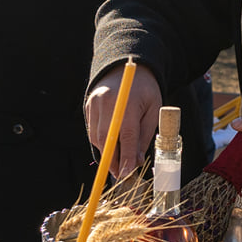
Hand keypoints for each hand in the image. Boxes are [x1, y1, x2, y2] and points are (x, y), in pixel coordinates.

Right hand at [86, 63, 160, 179]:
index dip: (125, 157)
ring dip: (106, 153)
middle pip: (106, 138)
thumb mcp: (153, 109)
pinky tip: (110, 146)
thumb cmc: (144, 90)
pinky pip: (92, 130)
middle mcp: (108, 101)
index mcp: (129, 101)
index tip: (126, 174)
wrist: (125, 67)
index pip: (126, 134)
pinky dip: (101, 142)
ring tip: (117, 162)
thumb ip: (144, 135)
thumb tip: (135, 161)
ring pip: (96, 137)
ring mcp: (95, 103)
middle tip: (121, 174)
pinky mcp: (88, 106)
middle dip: (113, 160)